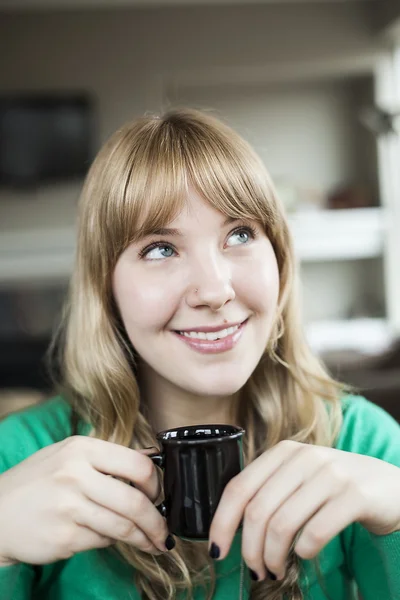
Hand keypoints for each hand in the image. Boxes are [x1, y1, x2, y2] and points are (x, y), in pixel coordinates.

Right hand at [0, 436, 170, 565]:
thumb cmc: (36, 482)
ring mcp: (69, 507)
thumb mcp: (68, 455)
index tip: (159, 495)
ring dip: (143, 538)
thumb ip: (107, 457)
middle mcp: (76, 474)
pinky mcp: (65, 536)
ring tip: (152, 543)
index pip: (137, 465)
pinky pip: (103, 541)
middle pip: (135, 501)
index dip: (155, 484)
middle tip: (164, 531)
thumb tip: (150, 459)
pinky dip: (112, 541)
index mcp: (82, 449)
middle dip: (157, 521)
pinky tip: (111, 538)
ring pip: (123, 526)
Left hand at [209, 440, 399, 580]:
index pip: (239, 488)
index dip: (221, 522)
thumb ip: (268, 489)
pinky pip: (315, 532)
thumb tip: (228, 527)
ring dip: (273, 557)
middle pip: (258, 511)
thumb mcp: (298, 477)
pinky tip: (305, 554)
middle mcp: (304, 458)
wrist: (387, 485)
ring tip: (275, 569)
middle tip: (254, 570)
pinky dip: (303, 552)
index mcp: (283, 452)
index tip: (217, 550)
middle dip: (249, 549)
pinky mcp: (354, 495)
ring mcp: (331, 474)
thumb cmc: (332, 486)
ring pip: (283, 525)